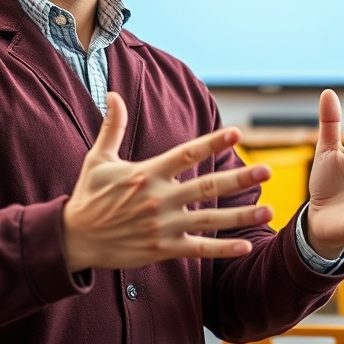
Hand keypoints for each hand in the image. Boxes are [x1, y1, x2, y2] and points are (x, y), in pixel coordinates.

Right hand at [62, 91, 273, 272]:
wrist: (75, 239)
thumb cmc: (88, 196)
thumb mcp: (98, 159)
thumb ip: (113, 127)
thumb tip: (113, 94)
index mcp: (147, 173)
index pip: (186, 154)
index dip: (212, 143)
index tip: (236, 132)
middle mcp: (159, 199)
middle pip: (207, 187)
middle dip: (239, 178)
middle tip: (267, 170)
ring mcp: (163, 226)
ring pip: (210, 220)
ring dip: (241, 216)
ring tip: (268, 211)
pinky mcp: (163, 249)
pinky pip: (198, 249)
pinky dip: (222, 249)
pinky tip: (245, 246)